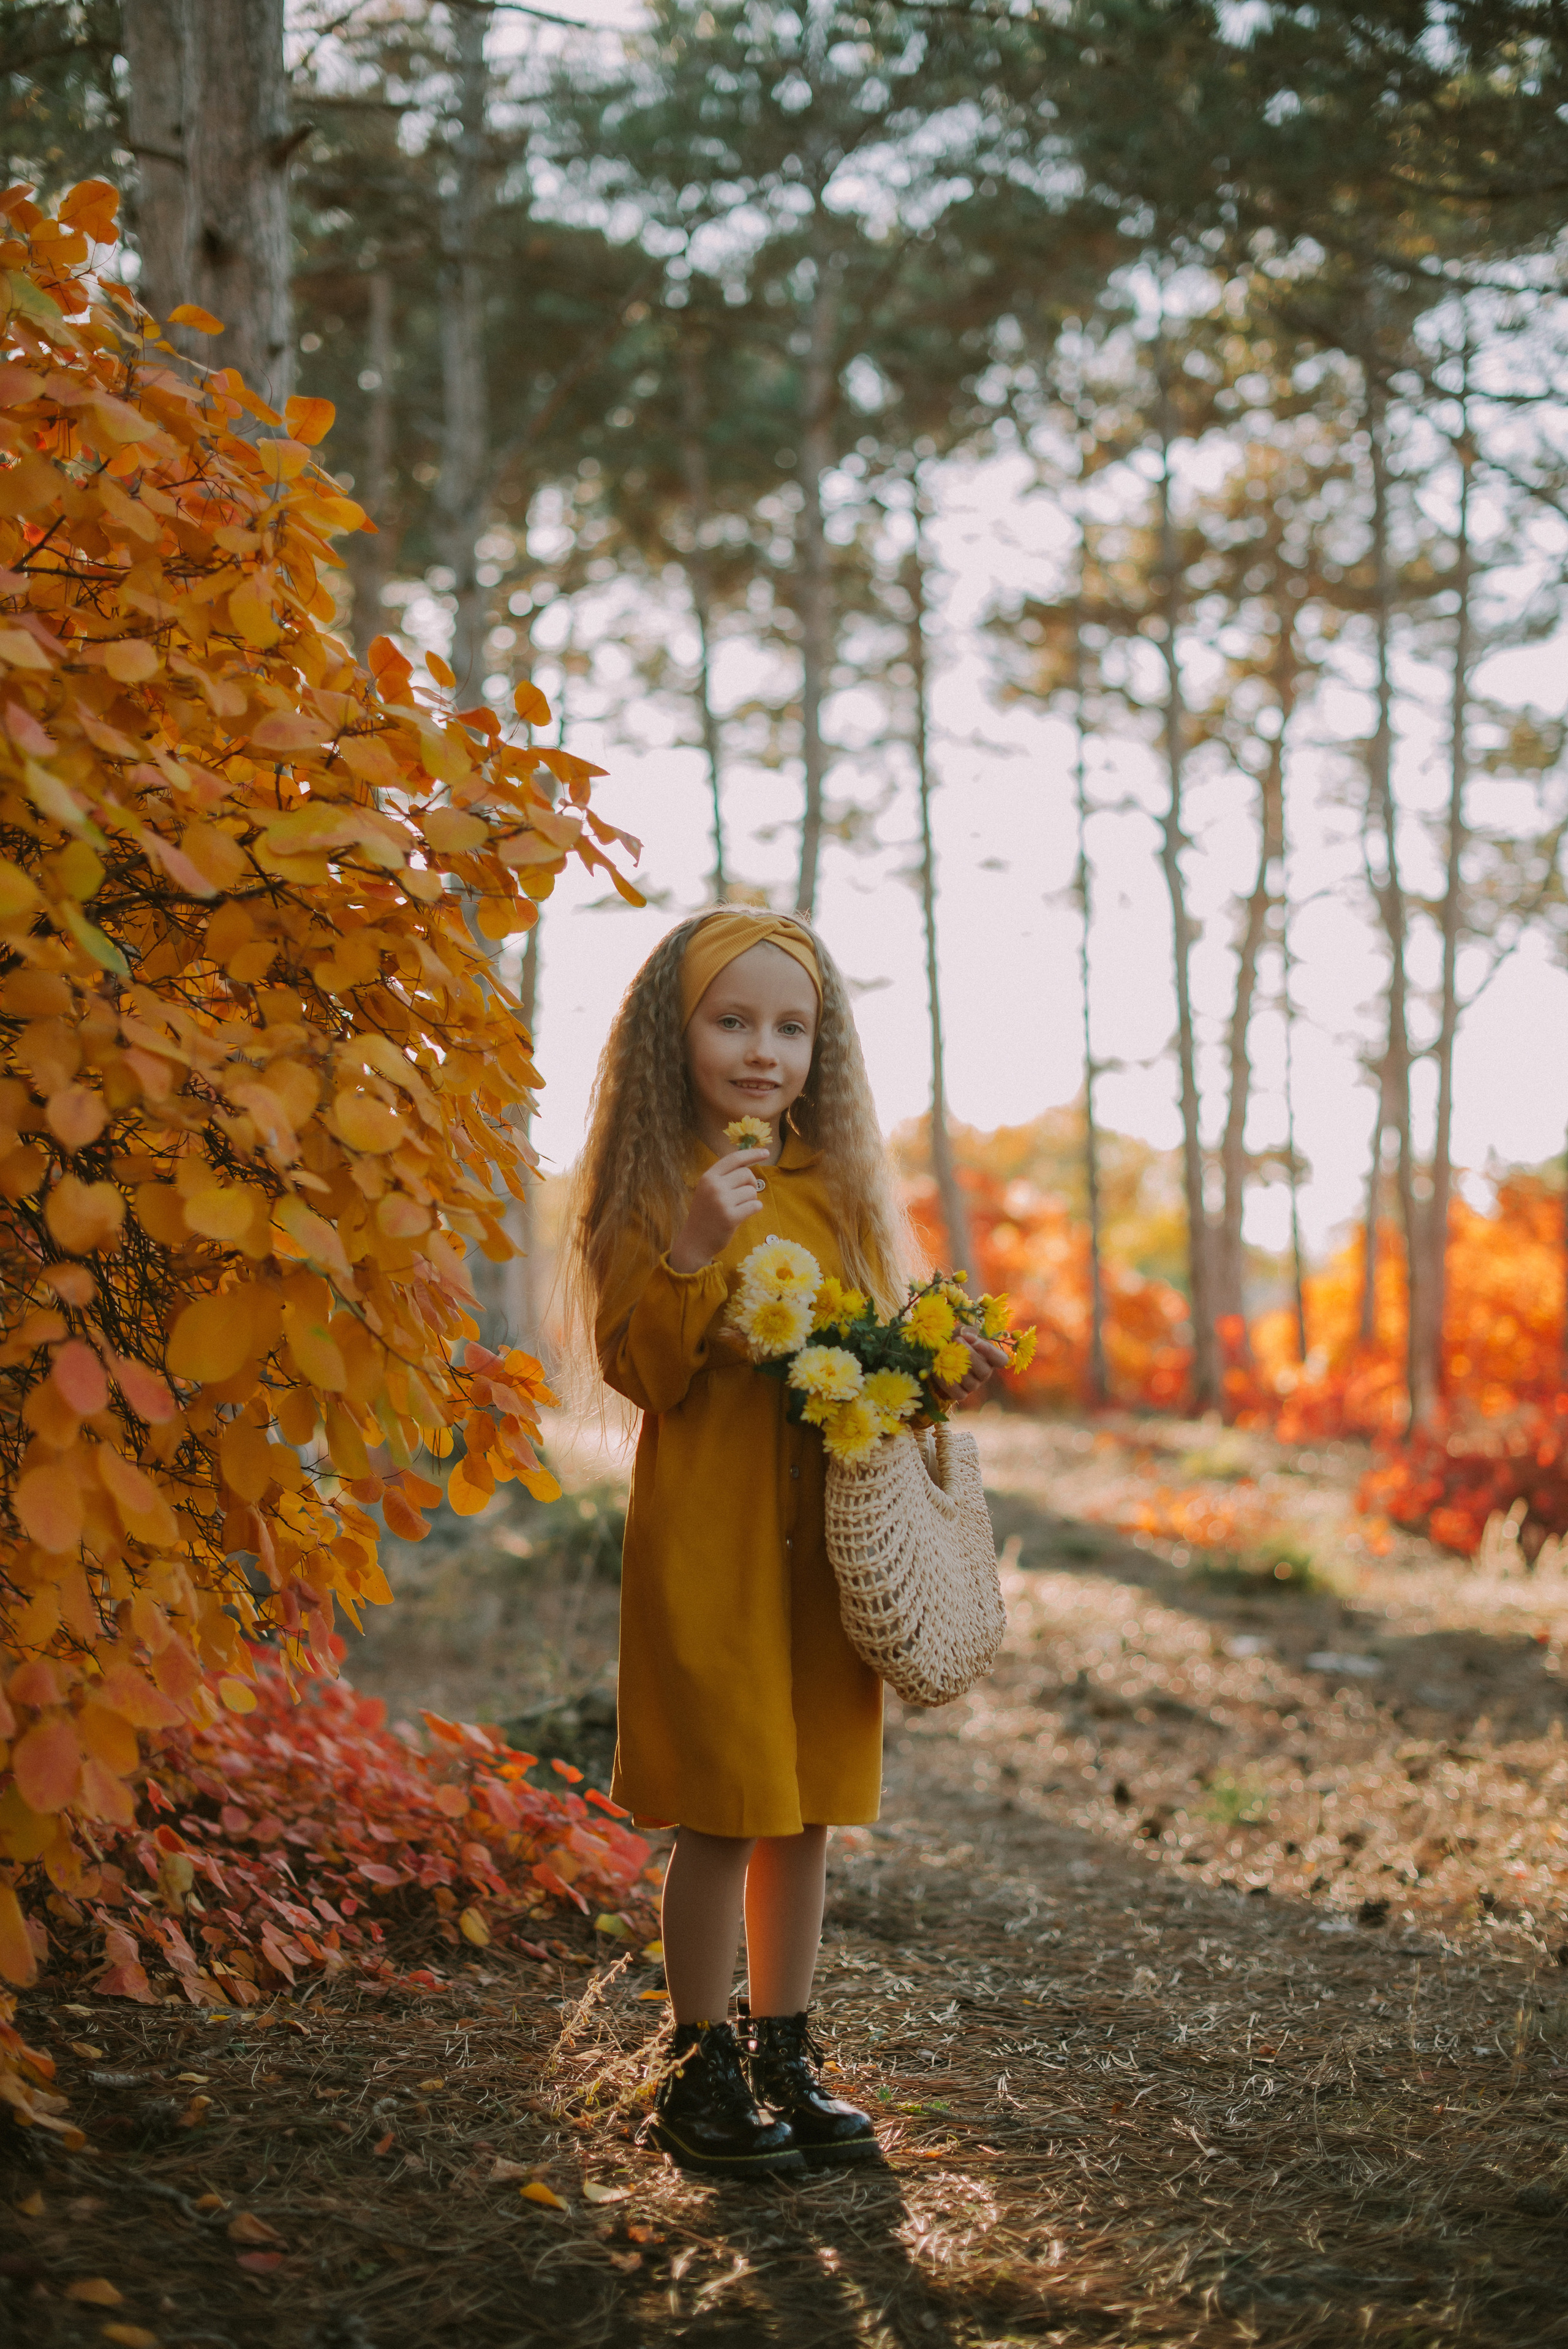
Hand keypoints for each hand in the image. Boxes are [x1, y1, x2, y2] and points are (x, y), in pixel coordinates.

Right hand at [668, 1148, 770, 1272]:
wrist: (695, 1241)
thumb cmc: (706, 1214)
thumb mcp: (708, 1190)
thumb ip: (724, 1178)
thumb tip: (749, 1165)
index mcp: (708, 1177)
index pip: (734, 1159)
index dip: (752, 1154)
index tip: (766, 1152)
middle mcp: (714, 1186)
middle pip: (747, 1174)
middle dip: (751, 1183)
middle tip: (744, 1195)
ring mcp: (722, 1202)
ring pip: (752, 1191)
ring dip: (751, 1199)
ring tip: (739, 1208)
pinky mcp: (731, 1217)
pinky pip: (755, 1205)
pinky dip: (754, 1209)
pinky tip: (743, 1214)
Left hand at [930, 1334, 1007, 1407]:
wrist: (935, 1355)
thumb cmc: (952, 1342)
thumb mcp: (960, 1332)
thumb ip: (966, 1331)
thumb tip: (967, 1335)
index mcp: (989, 1358)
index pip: (1001, 1360)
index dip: (992, 1353)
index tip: (978, 1342)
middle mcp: (984, 1373)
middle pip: (985, 1372)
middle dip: (970, 1356)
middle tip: (957, 1341)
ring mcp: (973, 1385)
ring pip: (972, 1383)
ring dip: (957, 1368)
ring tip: (944, 1353)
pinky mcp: (961, 1393)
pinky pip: (959, 1393)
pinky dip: (948, 1382)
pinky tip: (939, 1370)